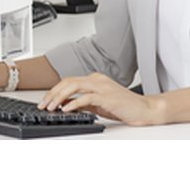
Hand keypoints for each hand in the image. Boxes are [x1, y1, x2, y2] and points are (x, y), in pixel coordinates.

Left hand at [38, 73, 161, 125]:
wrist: (145, 109)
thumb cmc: (124, 107)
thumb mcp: (99, 105)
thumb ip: (84, 103)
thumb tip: (66, 106)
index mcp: (94, 80)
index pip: (69, 81)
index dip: (54, 91)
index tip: (45, 101)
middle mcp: (97, 80)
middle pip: (68, 82)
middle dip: (53, 94)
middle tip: (44, 105)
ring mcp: (102, 87)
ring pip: (74, 87)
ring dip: (60, 97)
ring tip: (52, 107)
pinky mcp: (108, 96)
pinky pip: (87, 97)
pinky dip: (74, 103)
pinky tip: (67, 109)